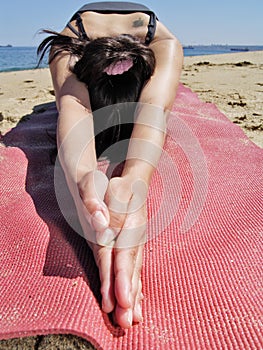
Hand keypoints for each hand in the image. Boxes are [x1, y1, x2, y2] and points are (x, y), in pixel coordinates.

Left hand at [77, 172, 147, 327]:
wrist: (136, 184)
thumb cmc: (122, 186)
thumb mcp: (115, 188)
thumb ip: (106, 203)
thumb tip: (101, 227)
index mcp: (131, 224)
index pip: (124, 254)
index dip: (122, 278)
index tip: (121, 300)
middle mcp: (136, 238)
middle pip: (131, 269)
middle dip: (129, 295)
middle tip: (127, 321)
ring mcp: (137, 244)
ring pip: (135, 272)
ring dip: (135, 296)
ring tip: (134, 319)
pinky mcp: (134, 248)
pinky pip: (136, 269)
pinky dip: (138, 287)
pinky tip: (138, 303)